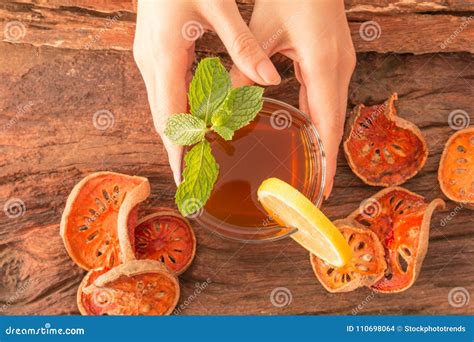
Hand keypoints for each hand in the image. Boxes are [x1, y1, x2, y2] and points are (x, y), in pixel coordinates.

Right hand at [133, 0, 280, 184]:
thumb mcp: (218, 5)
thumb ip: (242, 45)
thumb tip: (269, 80)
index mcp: (166, 54)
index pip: (170, 117)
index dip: (178, 150)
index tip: (186, 177)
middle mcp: (151, 62)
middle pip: (164, 119)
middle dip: (179, 150)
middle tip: (197, 178)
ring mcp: (148, 59)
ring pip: (163, 108)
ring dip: (180, 134)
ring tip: (199, 158)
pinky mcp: (154, 54)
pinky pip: (165, 93)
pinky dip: (180, 113)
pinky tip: (197, 122)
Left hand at [230, 0, 355, 197]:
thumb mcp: (264, 30)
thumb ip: (247, 67)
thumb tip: (229, 101)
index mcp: (324, 63)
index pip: (328, 122)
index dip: (328, 159)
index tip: (325, 189)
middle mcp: (339, 68)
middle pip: (333, 123)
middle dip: (325, 157)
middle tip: (313, 190)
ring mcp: (340, 64)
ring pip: (331, 111)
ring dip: (321, 139)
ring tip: (310, 168)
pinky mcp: (333, 60)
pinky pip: (325, 96)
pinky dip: (316, 117)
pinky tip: (304, 129)